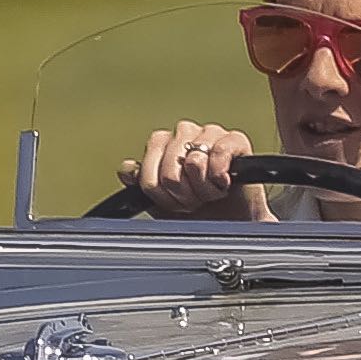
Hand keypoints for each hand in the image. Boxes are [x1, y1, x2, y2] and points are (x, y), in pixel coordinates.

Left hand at [118, 121, 271, 220]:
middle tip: (194, 201)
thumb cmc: (198, 213)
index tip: (172, 204)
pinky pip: (220, 151)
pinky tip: (224, 184)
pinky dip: (219, 173)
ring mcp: (209, 134)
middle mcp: (184, 135)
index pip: (146, 167)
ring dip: (203, 187)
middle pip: (168, 167)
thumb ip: (140, 184)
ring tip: (211, 194)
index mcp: (162, 146)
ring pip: (194, 160)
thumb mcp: (162, 204)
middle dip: (181, 193)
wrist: (233, 225)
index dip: (159, 193)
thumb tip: (125, 169)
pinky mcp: (235, 140)